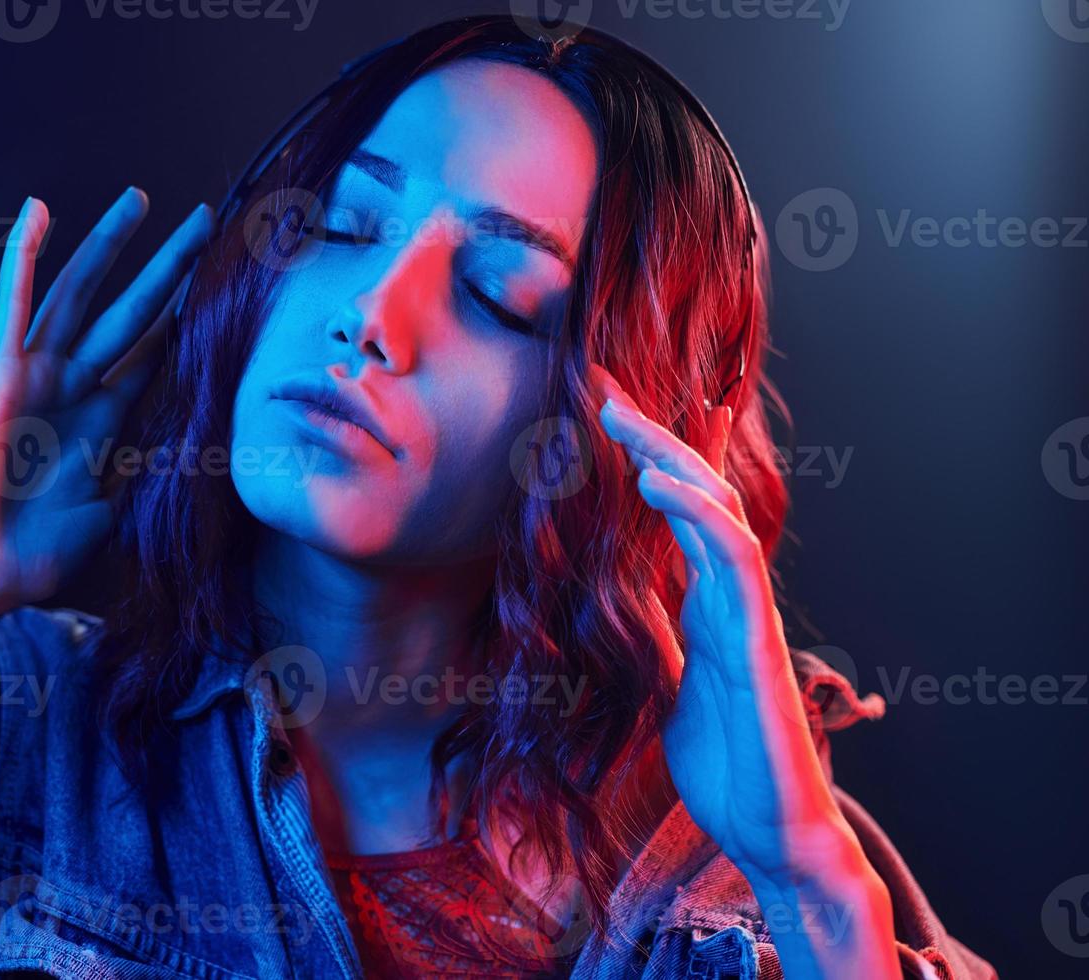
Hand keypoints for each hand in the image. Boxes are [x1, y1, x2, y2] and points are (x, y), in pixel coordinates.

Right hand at [0, 190, 212, 630]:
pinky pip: (11, 306)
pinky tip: (36, 213)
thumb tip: (190, 460)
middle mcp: (70, 388)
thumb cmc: (30, 555)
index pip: (150, 355)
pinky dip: (20, 258)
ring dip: (108, 246)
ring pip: (79, 294)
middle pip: (128, 313)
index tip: (220, 285)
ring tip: (138, 199)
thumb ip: (145, 477)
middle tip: (204, 223)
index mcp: (99, 421)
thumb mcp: (112, 513)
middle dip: (167, 268)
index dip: (184, 319)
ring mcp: (33, 376)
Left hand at [591, 365, 851, 882]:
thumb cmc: (728, 763)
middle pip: (696, 493)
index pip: (685, 511)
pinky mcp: (757, 640)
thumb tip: (634, 611)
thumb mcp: (671, 688)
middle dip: (653, 436)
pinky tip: (656, 483)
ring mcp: (748, 612)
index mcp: (706, 602)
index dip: (662, 455)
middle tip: (604, 387)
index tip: (621, 406)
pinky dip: (697, 513)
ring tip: (619, 417)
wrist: (771, 831)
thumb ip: (662, 642)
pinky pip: (732, 560)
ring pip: (716, 510)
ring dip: (670, 457)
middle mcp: (730, 595)